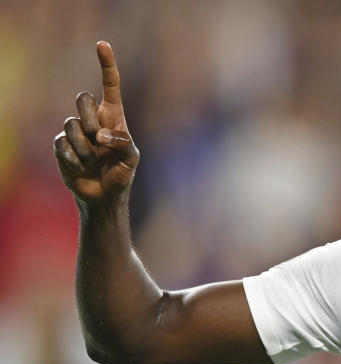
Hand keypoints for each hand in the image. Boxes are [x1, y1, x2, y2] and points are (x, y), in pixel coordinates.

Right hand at [54, 41, 138, 203]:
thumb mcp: (131, 158)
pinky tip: (81, 167)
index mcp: (113, 117)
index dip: (107, 65)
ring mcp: (75, 132)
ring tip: (93, 160)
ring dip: (84, 147)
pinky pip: (62, 143)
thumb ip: (122, 143)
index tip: (102, 44)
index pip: (110, 86)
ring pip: (71, 124)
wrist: (104, 195)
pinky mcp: (62, 145)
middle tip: (98, 140)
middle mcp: (93, 120)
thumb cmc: (121, 173)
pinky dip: (74, 158)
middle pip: (83, 99)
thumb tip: (99, 136)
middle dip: (89, 118)